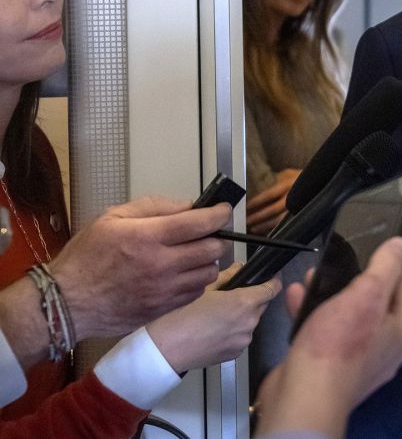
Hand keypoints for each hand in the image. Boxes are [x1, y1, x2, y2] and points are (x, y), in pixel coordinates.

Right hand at [50, 196, 228, 339]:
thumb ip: (153, 207)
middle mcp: (162, 265)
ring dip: (207, 261)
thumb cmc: (85, 257)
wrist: (66, 302)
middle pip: (213, 249)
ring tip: (193, 255)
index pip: (201, 223)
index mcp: (148, 237)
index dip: (219, 214)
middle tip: (207, 233)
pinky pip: (196, 292)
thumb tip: (187, 206)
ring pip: (209, 272)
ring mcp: (165, 290)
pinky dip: (196, 281)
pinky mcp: (164, 309)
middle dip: (216, 237)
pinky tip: (182, 274)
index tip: (223, 211)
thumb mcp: (112, 218)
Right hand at [146, 263, 278, 372]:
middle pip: (261, 305)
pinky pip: (240, 337)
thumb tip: (240, 268)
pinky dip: (233, 332)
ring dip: (241, 316)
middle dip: (252, 298)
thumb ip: (228, 276)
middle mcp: (249, 323)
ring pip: (250, 322)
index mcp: (245, 303)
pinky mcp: (235, 354)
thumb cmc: (180, 317)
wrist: (165, 350)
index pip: (273, 288)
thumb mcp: (204, 289)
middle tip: (230, 296)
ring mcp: (243, 341)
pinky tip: (213, 330)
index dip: (272, 280)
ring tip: (216, 315)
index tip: (269, 277)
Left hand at [247, 168, 298, 234]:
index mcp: (289, 184)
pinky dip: (274, 229)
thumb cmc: (301, 178)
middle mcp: (294, 197)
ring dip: (265, 225)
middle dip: (259, 216)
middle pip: (274, 209)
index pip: (270, 194)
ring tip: (254, 228)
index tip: (247, 207)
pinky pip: (285, 225)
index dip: (257, 201)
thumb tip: (257, 186)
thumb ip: (275, 179)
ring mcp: (298, 208)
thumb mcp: (288, 174)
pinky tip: (266, 231)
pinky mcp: (300, 216)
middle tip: (247, 220)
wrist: (318, 184)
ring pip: (280, 220)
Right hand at [255, 237, 401, 435]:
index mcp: (401, 332)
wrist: (302, 396)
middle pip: (376, 302)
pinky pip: (326, 331)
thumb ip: (385, 268)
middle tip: (343, 264)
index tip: (379, 250)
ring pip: (348, 316)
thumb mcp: (366, 295)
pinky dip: (313, 313)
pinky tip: (297, 299)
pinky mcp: (331, 365)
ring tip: (314, 277)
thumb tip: (400, 247)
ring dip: (330, 294)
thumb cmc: (337, 351)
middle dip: (356, 279)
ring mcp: (357, 359)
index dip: (393, 265)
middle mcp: (384, 348)